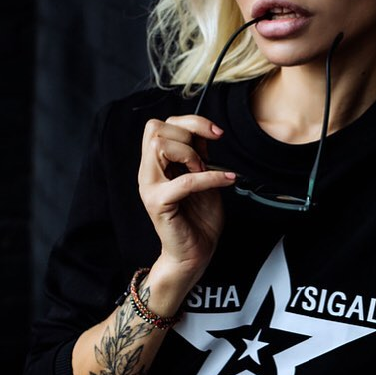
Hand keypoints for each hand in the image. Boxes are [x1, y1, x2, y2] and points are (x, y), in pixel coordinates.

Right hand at [138, 115, 234, 285]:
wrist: (196, 253)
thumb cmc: (199, 217)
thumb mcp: (203, 174)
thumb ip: (198, 153)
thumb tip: (204, 130)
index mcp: (156, 163)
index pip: (160, 125)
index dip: (191, 121)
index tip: (216, 133)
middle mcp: (148, 172)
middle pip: (155, 129)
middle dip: (188, 135)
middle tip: (204, 159)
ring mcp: (150, 187)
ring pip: (159, 146)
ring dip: (190, 155)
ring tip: (205, 171)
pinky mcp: (159, 204)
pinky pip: (184, 181)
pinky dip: (210, 177)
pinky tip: (227, 180)